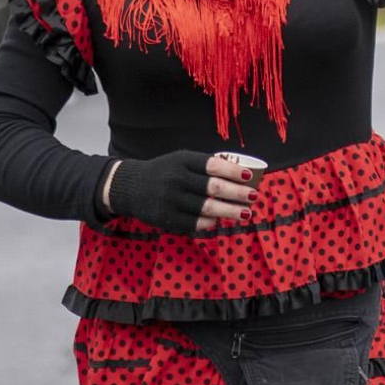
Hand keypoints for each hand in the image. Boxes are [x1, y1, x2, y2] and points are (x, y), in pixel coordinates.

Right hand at [103, 149, 259, 234]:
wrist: (130, 187)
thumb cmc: (165, 172)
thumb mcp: (180, 161)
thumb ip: (205, 167)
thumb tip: (241, 175)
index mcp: (182, 161)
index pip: (212, 165)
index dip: (232, 171)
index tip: (249, 176)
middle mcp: (176, 179)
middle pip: (213, 188)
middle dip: (237, 193)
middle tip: (254, 196)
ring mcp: (171, 200)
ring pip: (208, 208)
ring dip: (230, 211)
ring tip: (246, 213)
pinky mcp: (167, 218)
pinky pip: (195, 223)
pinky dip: (211, 223)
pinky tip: (220, 222)